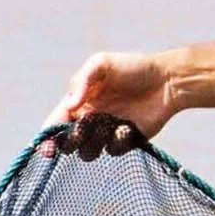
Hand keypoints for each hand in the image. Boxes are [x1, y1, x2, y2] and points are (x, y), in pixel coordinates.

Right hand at [41, 51, 175, 158]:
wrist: (168, 80)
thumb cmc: (133, 68)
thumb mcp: (102, 64)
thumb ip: (82, 82)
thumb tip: (69, 106)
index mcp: (79, 101)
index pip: (56, 122)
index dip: (48, 137)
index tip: (46, 149)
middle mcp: (90, 119)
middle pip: (69, 142)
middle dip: (69, 142)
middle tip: (81, 133)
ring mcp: (107, 131)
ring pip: (88, 151)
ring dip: (93, 143)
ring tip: (109, 125)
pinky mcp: (126, 139)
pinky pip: (114, 150)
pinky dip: (118, 141)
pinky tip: (127, 128)